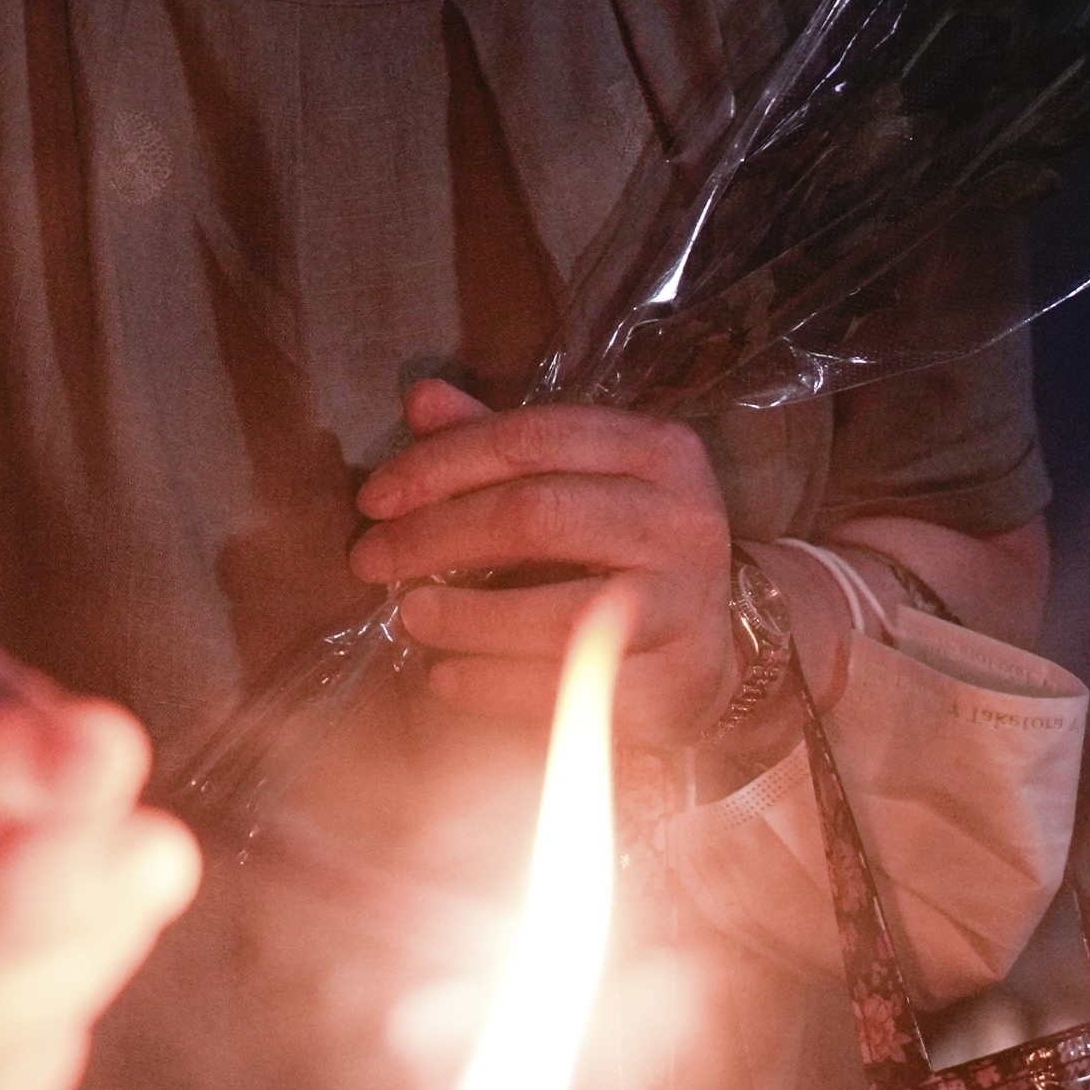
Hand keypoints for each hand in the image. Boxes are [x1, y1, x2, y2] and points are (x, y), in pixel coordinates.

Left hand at [348, 379, 740, 741]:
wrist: (720, 641)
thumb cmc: (624, 544)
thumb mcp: (573, 476)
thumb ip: (497, 439)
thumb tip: (420, 400)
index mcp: (655, 449)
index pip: (529, 439)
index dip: (438, 465)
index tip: (373, 499)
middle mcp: (681, 520)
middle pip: (535, 516)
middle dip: (435, 537)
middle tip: (369, 559)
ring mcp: (686, 607)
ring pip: (555, 612)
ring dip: (464, 616)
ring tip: (410, 616)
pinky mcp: (677, 684)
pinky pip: (569, 689)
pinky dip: (494, 685)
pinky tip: (445, 677)